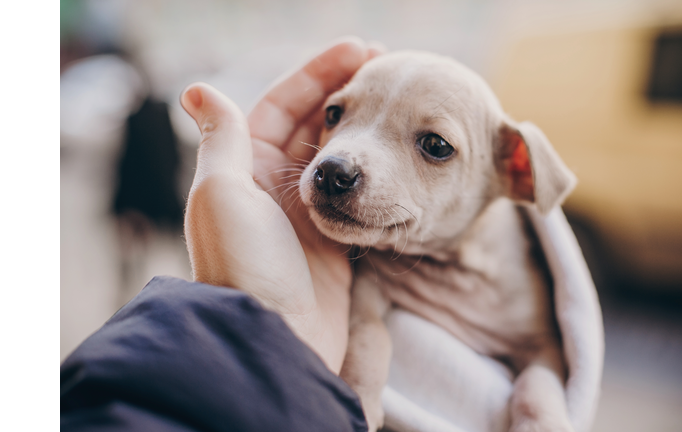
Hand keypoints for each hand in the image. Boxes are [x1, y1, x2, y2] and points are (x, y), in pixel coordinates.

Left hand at [180, 37, 384, 373]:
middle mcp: (272, 188)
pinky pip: (356, 193)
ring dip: (364, 126)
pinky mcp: (335, 240)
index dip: (318, 74)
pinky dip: (373, 169)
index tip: (358, 48)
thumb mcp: (222, 192)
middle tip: (388, 66)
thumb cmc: (244, 264)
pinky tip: (395, 150)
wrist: (276, 337)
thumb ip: (221, 138)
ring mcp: (306, 214)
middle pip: (315, 126)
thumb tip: (197, 88)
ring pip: (340, 157)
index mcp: (243, 168)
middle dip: (347, 93)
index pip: (282, 105)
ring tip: (397, 99)